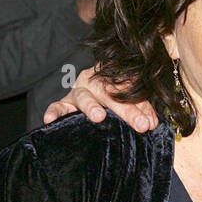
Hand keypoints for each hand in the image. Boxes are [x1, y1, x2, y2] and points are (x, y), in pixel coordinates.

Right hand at [42, 66, 157, 131]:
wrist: (93, 94)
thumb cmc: (113, 100)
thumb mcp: (129, 100)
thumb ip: (141, 108)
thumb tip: (151, 123)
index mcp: (111, 76)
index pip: (128, 88)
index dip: (141, 105)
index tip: (151, 122)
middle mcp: (92, 81)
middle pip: (109, 93)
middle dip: (126, 110)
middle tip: (140, 125)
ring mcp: (77, 92)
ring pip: (84, 97)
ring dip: (91, 107)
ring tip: (99, 117)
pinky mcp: (64, 103)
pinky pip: (57, 106)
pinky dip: (53, 112)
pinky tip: (50, 120)